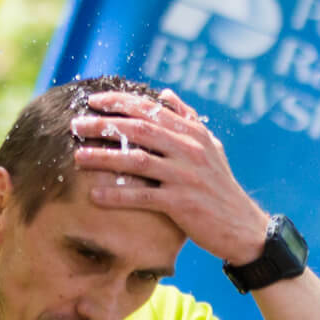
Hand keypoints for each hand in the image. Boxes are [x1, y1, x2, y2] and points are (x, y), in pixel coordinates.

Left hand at [70, 88, 268, 264]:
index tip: (93, 100)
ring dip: (104, 157)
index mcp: (193, 133)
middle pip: (139, 129)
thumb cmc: (221, 187)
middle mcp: (189, 150)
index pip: (151, 109)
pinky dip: (118, 195)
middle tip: (76, 124)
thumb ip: (187, 118)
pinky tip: (95, 195)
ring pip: (137, 160)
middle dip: (104, 125)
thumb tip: (164, 93)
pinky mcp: (182, 203)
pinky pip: (144, 196)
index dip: (120, 102)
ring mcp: (185, 176)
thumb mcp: (210, 146)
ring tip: (77, 157)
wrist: (243, 227)